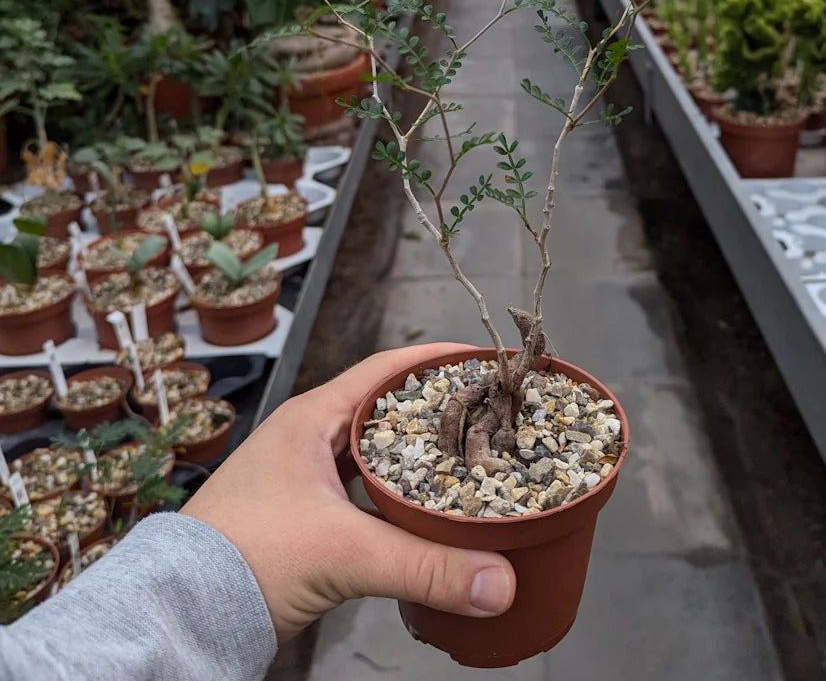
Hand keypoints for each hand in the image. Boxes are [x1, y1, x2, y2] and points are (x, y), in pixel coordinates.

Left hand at [182, 344, 515, 640]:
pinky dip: (395, 496)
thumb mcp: (342, 553)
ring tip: (463, 458)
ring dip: (414, 456)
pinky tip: (421, 511)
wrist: (178, 614)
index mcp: (310, 418)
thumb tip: (500, 580)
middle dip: (434, 410)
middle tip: (483, 412)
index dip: (435, 360)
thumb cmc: (241, 559)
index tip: (479, 358)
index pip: (385, 369)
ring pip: (372, 453)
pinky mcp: (302, 516)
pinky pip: (362, 492)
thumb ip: (425, 566)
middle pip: (384, 410)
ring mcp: (301, 477)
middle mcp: (306, 438)